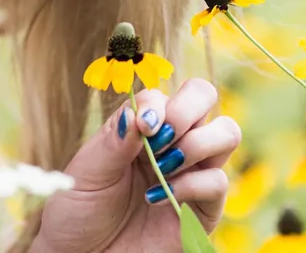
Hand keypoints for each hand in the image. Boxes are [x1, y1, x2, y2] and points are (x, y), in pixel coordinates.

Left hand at [32, 79, 239, 252]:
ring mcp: (191, 173)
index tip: (140, 129)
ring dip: (198, 143)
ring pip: (227, 132)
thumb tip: (145, 113)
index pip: (166, 93)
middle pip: (204, 96)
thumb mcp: (86, 170)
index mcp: (143, 127)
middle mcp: (172, 143)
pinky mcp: (203, 209)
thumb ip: (115, 138)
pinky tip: (161, 197)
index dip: (157, 105)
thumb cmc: (78, 212)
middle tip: (161, 137)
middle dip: (188, 109)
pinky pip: (218, 182)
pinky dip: (193, 184)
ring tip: (164, 166)